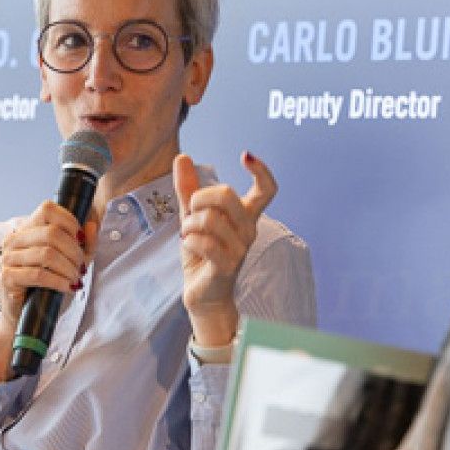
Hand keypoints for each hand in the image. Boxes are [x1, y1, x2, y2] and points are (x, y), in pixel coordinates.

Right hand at [0, 201, 97, 381]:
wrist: (26, 315)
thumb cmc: (48, 286)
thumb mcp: (71, 262)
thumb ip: (84, 244)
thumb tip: (91, 226)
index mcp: (27, 229)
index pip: (48, 209)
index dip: (70, 222)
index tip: (81, 241)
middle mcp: (14, 239)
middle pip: (51, 232)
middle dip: (74, 251)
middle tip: (81, 267)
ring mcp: (8, 258)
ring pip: (46, 254)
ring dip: (68, 268)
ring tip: (75, 278)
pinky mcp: (8, 277)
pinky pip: (38, 274)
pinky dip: (59, 281)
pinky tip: (68, 287)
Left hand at [174, 152, 276, 346]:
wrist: (203, 294)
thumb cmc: (202, 254)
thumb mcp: (192, 217)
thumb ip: (188, 189)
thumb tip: (182, 157)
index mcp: (245, 216)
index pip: (267, 190)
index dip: (261, 170)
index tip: (245, 155)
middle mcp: (249, 230)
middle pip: (227, 194)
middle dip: (199, 198)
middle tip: (191, 213)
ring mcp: (241, 248)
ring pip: (209, 218)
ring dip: (188, 225)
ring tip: (188, 235)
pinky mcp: (228, 266)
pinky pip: (203, 241)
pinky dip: (188, 241)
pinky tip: (189, 246)